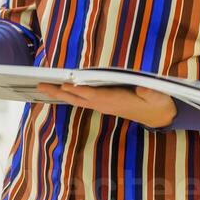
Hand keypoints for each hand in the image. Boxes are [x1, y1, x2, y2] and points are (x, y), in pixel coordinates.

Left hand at [37, 83, 176, 128]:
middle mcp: (105, 104)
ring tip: (44, 86)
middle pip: (78, 98)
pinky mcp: (103, 103)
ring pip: (78, 100)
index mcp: (116, 101)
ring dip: (61, 93)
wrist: (159, 116)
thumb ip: (151, 92)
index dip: (78, 89)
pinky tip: (61, 89)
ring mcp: (103, 105)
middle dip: (59, 92)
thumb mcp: (159, 96)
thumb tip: (143, 88)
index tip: (63, 84)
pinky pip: (82, 99)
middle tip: (40, 85)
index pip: (93, 95)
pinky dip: (70, 94)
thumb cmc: (158, 103)